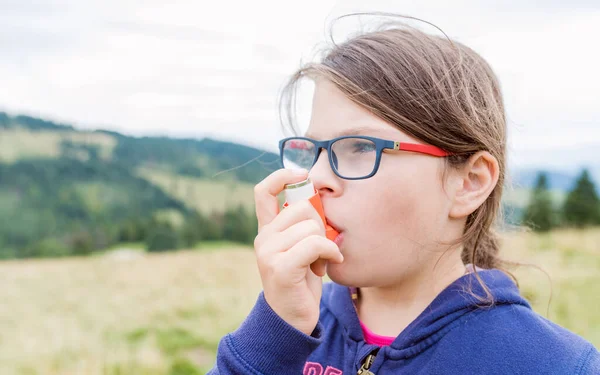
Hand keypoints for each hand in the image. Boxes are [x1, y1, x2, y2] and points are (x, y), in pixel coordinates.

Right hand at [253, 168, 343, 334]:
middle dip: (321, 224)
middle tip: (321, 248)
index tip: (303, 174)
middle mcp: (263, 238)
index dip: (282, 176)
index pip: (263, 190)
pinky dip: (329, 252)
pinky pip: (314, 244)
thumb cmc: (301, 281)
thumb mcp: (301, 249)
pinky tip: (330, 265)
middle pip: (301, 207)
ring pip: (310, 226)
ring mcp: (268, 252)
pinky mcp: (280, 267)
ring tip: (320, 263)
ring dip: (326, 244)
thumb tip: (318, 196)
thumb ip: (303, 225)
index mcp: (267, 230)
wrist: (291, 320)